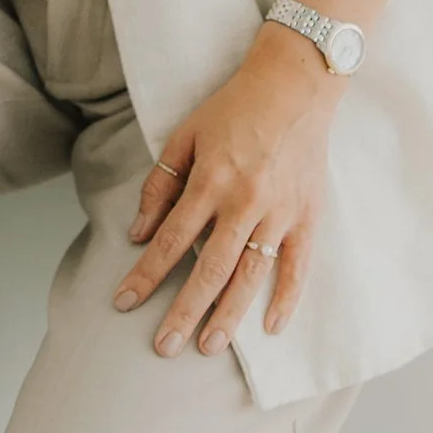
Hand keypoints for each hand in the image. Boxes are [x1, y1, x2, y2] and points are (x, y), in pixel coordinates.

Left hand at [114, 27, 335, 355]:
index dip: (146, 275)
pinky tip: (270, 327)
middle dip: (184, 311)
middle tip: (164, 347)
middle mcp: (244, 203)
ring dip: (229, 314)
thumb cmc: (234, 109)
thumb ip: (160, 186)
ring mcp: (279, 213)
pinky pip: (298, 265)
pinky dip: (286, 298)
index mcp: (210, 182)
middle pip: (209, 269)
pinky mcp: (307, 216)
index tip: (124, 303)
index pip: (172, 241)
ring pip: (251, 275)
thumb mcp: (185, 136)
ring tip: (209, 346)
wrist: (294, 85)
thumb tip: (138, 234)